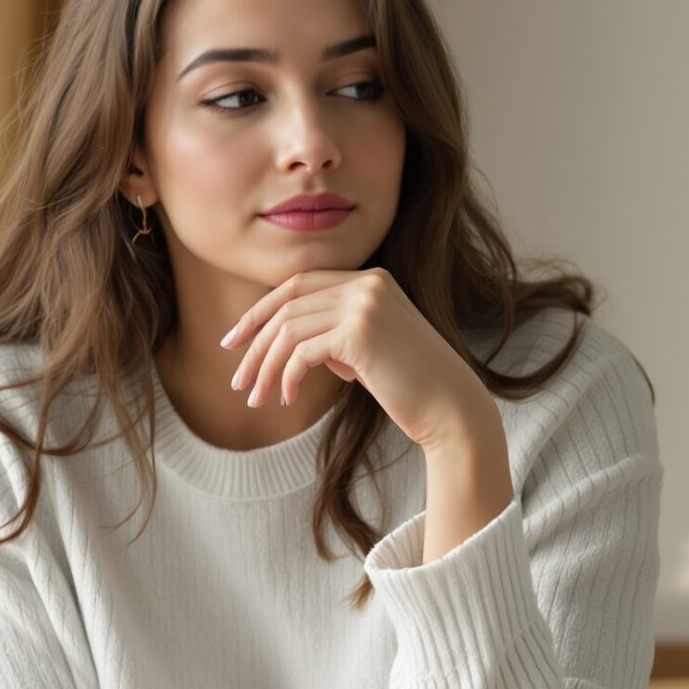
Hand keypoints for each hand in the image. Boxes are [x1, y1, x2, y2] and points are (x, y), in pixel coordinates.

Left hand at [219, 269, 492, 453]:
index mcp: (372, 279)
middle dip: (254, 342)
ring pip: (289, 330)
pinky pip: (301, 351)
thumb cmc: (412, 387)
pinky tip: (288, 398)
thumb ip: (336, 335)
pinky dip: (287, 376)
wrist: (453, 409)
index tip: (235, 341)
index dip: (261, 311)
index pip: (300, 284)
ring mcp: (365, 304)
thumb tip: (288, 345)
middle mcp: (368, 283)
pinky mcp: (360, 333)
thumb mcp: (370, 350)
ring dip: (266, 367)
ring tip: (257, 398)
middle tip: (239, 380)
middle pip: (287, 304)